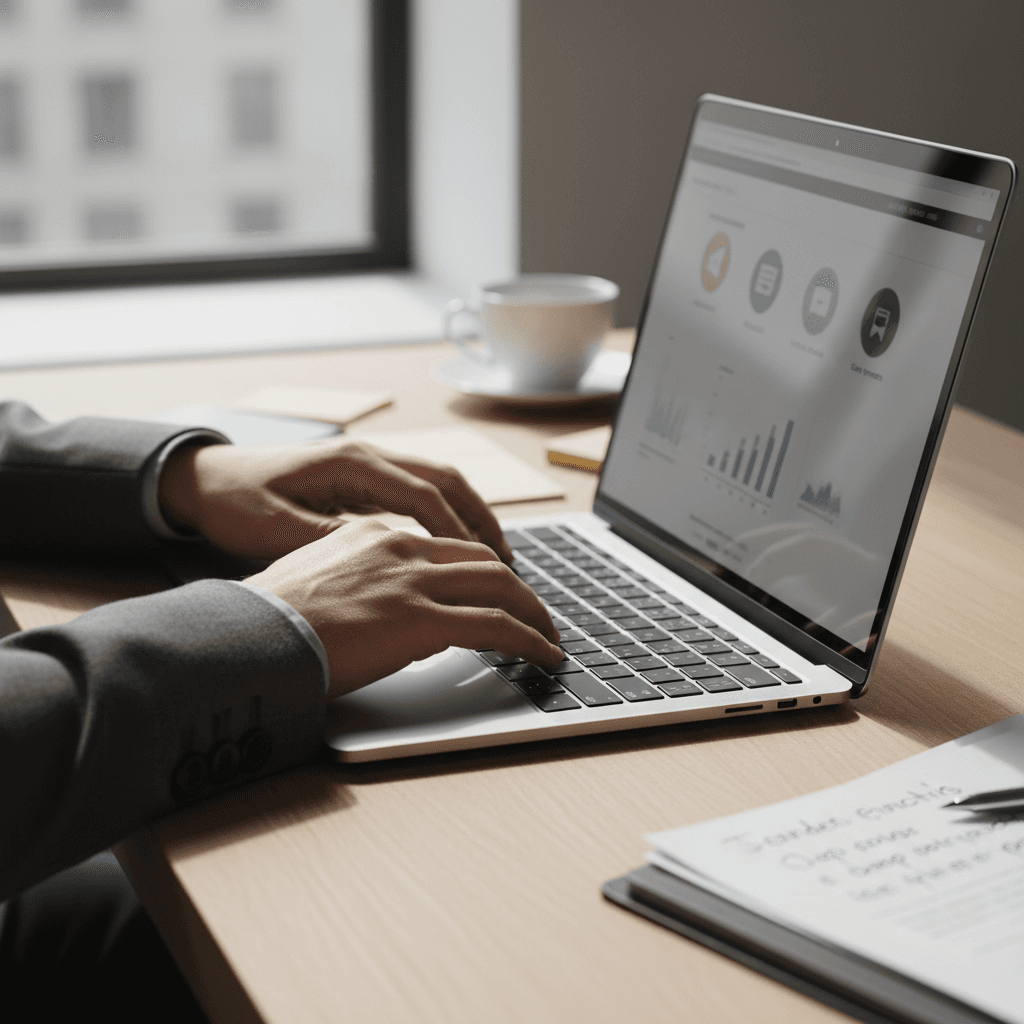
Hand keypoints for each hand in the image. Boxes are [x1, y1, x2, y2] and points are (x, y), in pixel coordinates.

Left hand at [158, 437, 513, 562]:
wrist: (204, 479)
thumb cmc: (235, 503)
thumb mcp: (276, 530)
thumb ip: (332, 542)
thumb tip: (387, 560)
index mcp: (350, 463)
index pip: (424, 495)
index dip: (458, 532)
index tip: (485, 567)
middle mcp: (367, 455)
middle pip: (446, 479)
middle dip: (481, 519)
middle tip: (509, 562)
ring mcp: (367, 463)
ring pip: (438, 482)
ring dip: (469, 515)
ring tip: (495, 556)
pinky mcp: (362, 479)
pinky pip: (419, 492)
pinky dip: (445, 516)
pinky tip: (453, 547)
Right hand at [246, 519, 561, 696]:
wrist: (245, 636)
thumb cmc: (266, 620)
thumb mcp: (315, 581)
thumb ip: (356, 583)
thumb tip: (378, 612)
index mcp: (374, 534)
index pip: (447, 546)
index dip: (481, 571)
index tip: (496, 590)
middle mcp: (401, 548)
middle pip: (484, 560)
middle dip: (519, 588)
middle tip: (536, 614)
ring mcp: (413, 581)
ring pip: (501, 587)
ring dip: (534, 614)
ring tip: (549, 638)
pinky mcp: (422, 619)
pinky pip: (497, 626)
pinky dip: (530, 640)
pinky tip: (544, 657)